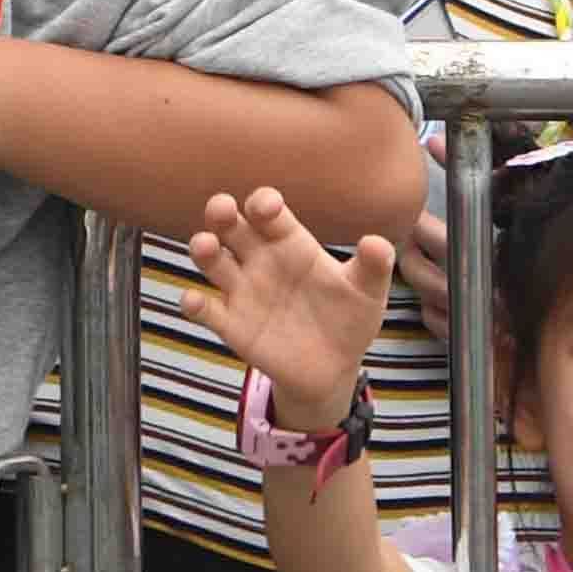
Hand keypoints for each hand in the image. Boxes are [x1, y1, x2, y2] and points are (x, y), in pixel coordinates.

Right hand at [184, 186, 395, 429]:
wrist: (334, 369)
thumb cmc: (349, 318)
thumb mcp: (367, 293)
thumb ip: (373, 267)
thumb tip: (378, 243)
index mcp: (290, 243)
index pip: (268, 212)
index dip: (263, 202)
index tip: (267, 207)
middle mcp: (260, 260)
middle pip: (230, 225)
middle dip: (220, 211)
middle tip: (222, 208)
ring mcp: (243, 291)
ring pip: (211, 260)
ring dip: (202, 248)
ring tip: (206, 246)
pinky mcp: (232, 325)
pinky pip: (206, 310)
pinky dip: (194, 304)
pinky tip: (195, 301)